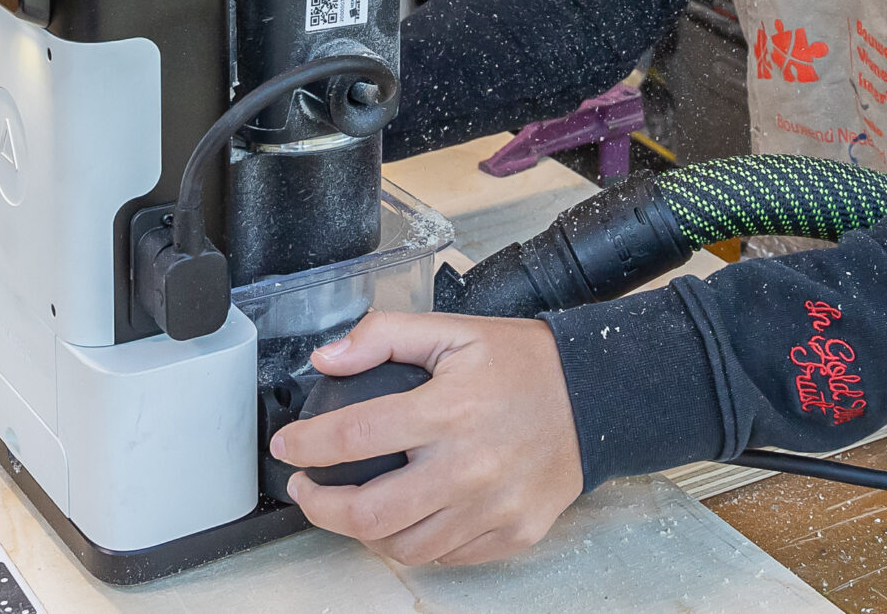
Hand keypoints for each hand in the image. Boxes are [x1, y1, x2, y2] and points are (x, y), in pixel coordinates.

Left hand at [275, 312, 583, 566]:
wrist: (597, 397)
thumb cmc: (526, 364)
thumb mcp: (453, 329)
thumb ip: (384, 336)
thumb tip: (328, 358)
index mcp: (447, 411)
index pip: (354, 437)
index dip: (307, 446)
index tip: (288, 447)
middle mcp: (467, 467)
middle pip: (369, 513)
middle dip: (320, 506)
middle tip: (306, 488)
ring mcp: (491, 509)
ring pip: (403, 547)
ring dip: (364, 532)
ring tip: (351, 506)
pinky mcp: (511, 534)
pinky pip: (446, 557)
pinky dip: (415, 543)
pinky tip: (406, 517)